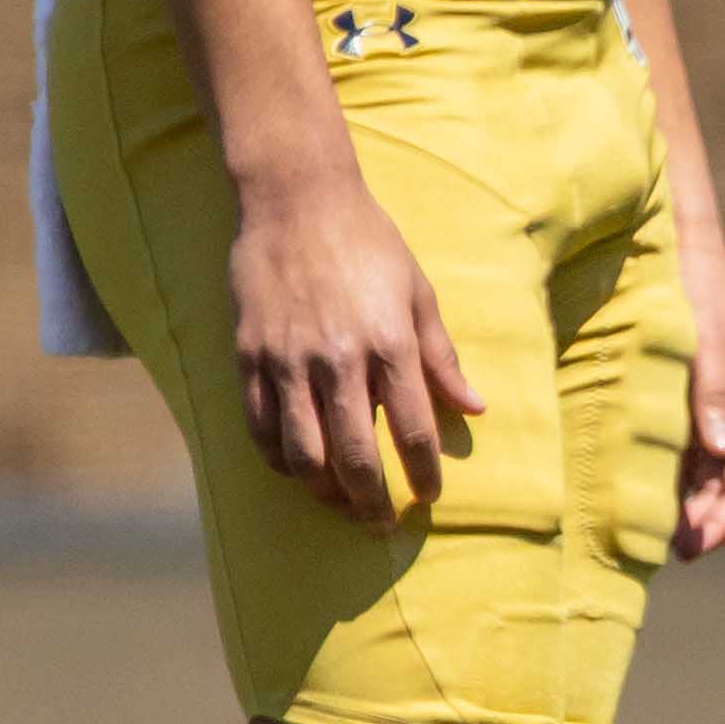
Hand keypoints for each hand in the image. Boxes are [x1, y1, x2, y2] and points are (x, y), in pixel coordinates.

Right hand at [226, 162, 483, 522]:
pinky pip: (259, 429)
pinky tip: (297, 467)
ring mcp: (287, 362)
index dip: (422, 475)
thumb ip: (442, 358)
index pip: (412, 431)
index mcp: (390, 343)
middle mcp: (338, 360)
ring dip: (323, 492)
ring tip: (341, 503)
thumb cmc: (370, 243)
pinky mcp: (249, 357)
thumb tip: (475, 408)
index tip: (429, 497)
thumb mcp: (419, 293)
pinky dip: (278, 459)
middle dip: (372, 501)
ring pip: (302, 454)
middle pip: (354, 457)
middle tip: (382, 522)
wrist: (297, 200)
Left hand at [671, 217, 724, 558]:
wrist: (664, 254)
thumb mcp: (705, 337)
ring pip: (721, 482)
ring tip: (671, 545)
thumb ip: (713, 392)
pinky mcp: (687, 419)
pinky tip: (656, 517)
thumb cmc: (695, 288)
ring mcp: (721, 418)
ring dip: (702, 514)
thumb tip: (723, 451)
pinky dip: (678, 494)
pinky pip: (690, 468)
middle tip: (690, 548)